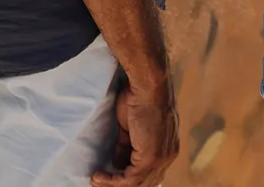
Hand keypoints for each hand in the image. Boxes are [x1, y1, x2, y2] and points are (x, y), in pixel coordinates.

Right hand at [93, 68, 177, 186]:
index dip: (129, 175)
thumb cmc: (138, 96)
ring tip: (96, 181)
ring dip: (114, 185)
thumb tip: (116, 162)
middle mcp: (168, 156)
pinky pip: (131, 180)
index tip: (111, 174)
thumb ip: (126, 145)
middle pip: (145, 182)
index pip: (150, 172)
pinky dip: (113, 181)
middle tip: (100, 181)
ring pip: (138, 184)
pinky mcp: (151, 158)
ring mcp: (161, 158)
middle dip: (121, 184)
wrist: (147, 85)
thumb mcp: (129, 126)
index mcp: (167, 146)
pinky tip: (98, 177)